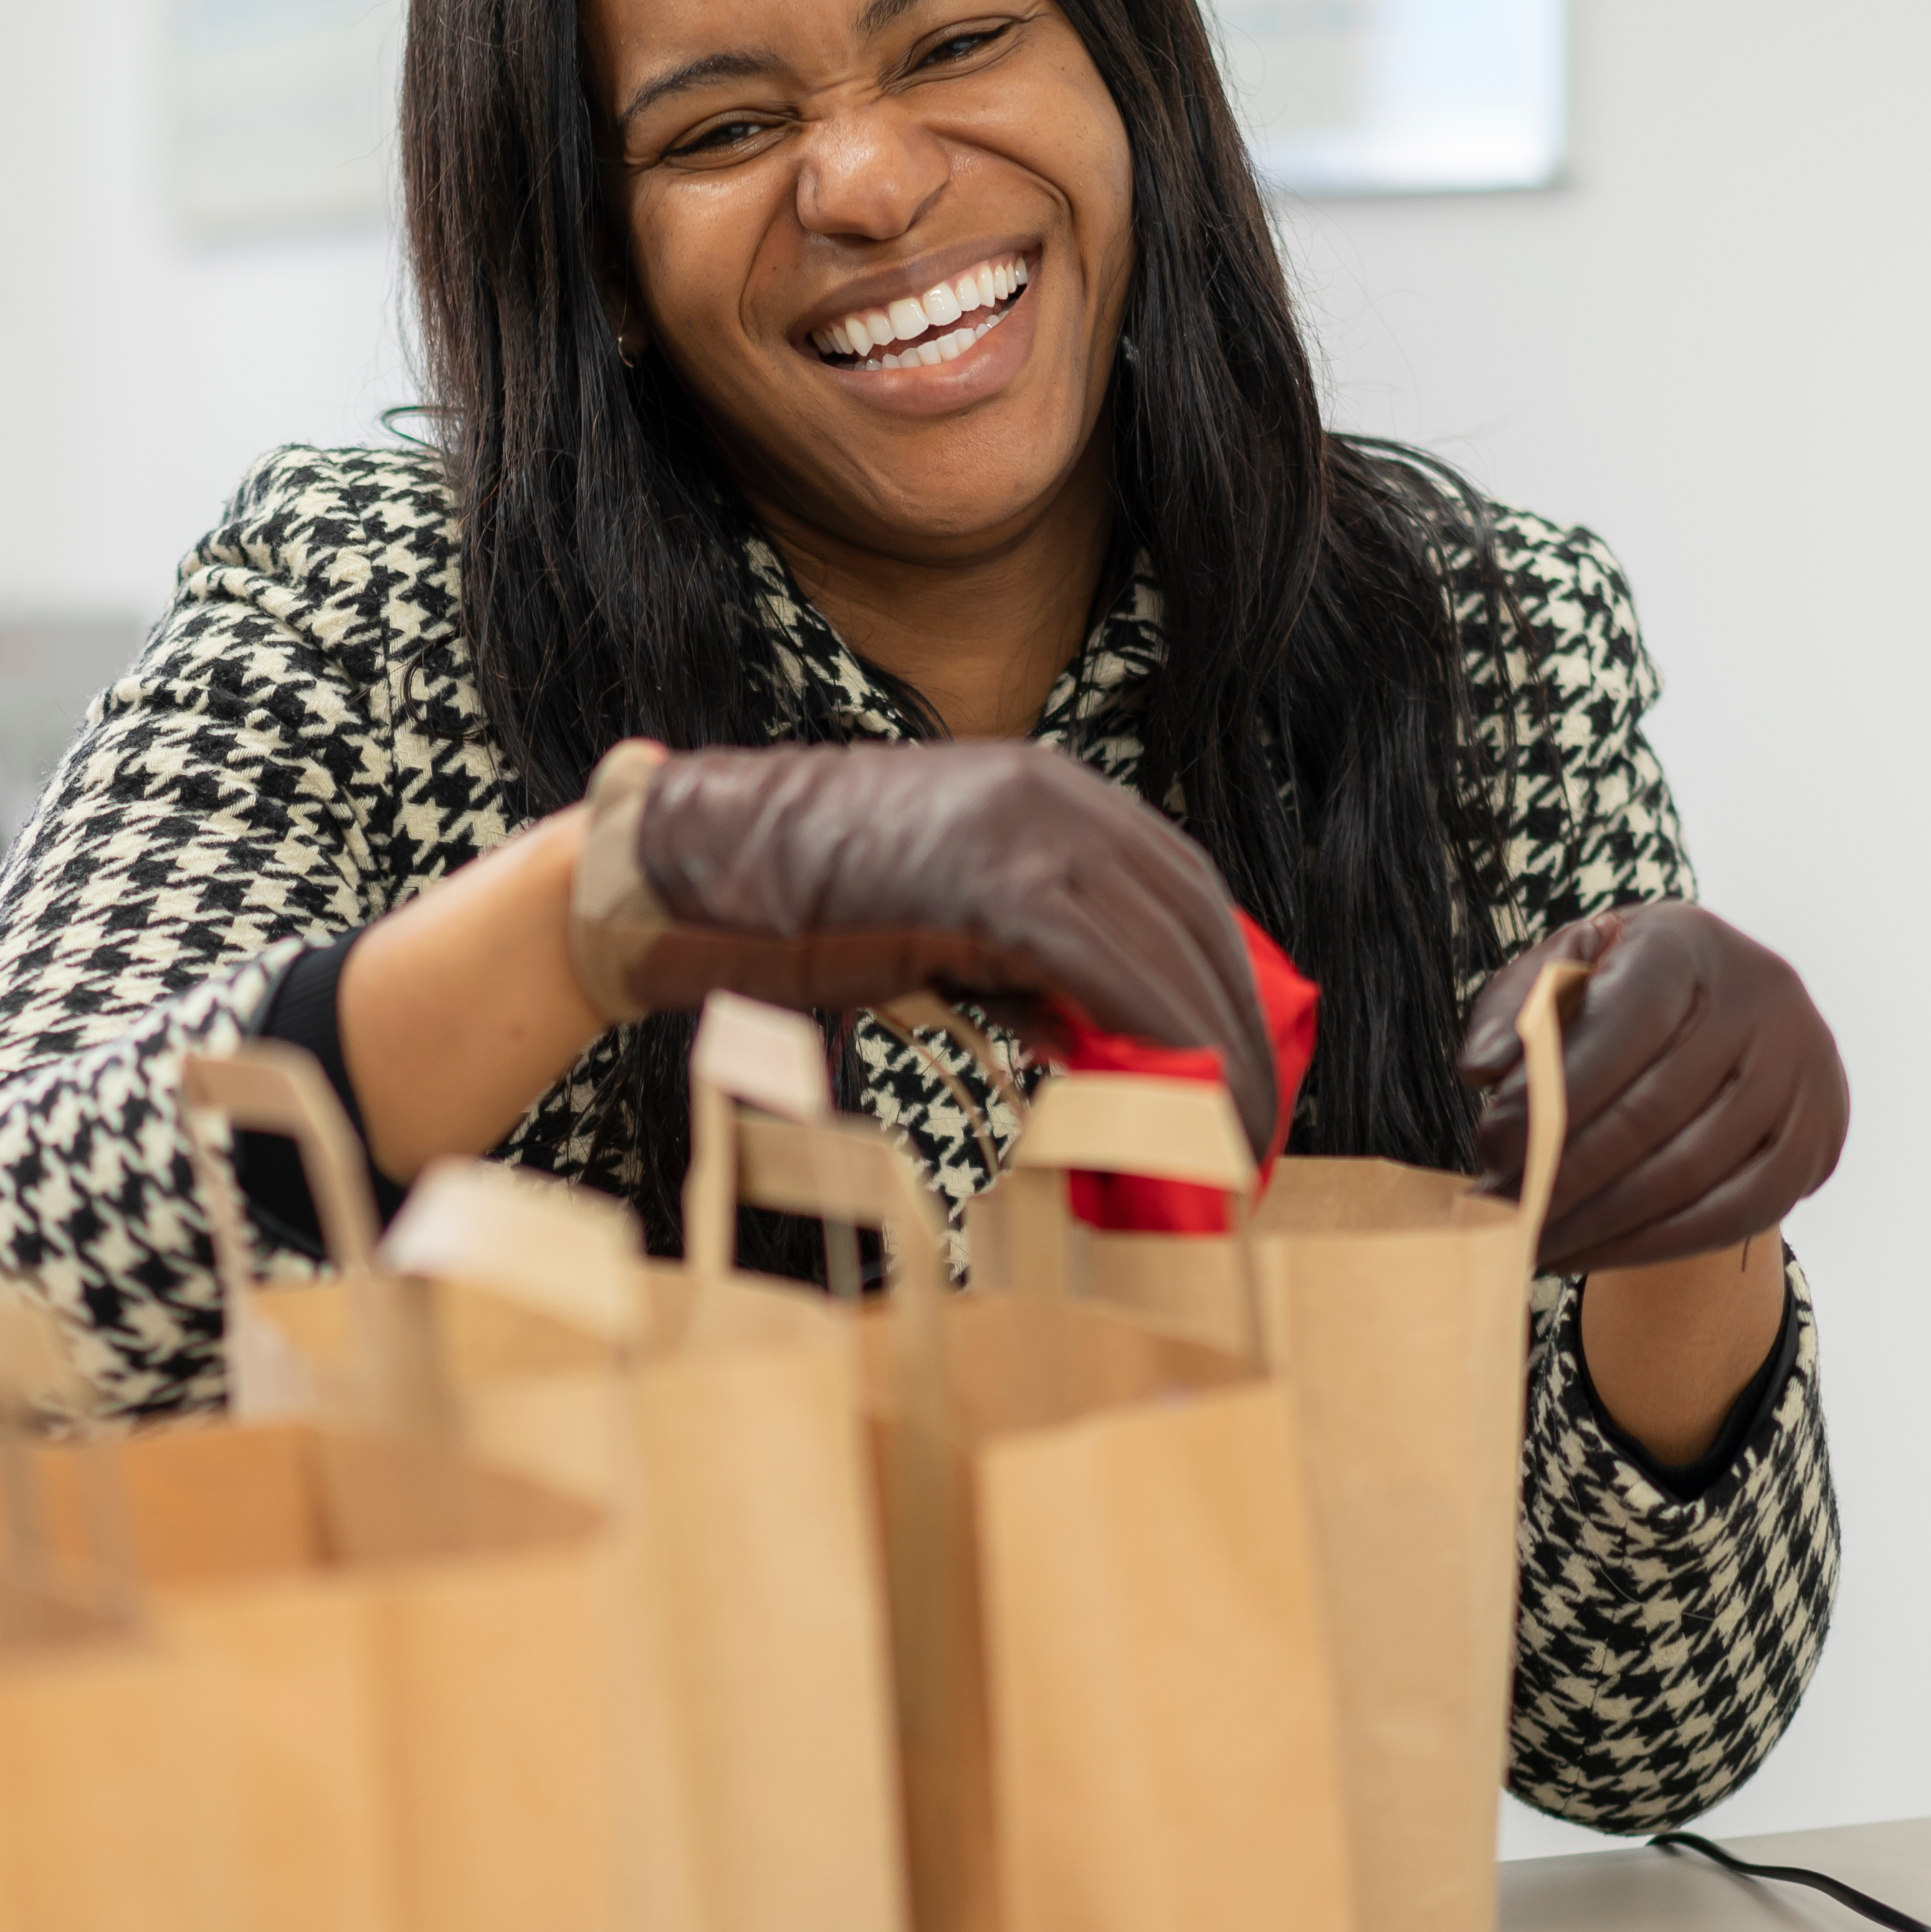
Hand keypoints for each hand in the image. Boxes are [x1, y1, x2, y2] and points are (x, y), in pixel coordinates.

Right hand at [566, 738, 1277, 1153]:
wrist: (675, 875)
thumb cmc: (786, 910)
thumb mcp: (934, 920)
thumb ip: (1022, 961)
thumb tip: (1101, 1046)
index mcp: (1042, 789)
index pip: (1178, 886)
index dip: (1225, 981)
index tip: (1243, 1066)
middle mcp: (1049, 792)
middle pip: (1195, 915)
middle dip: (1241, 1027)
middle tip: (1255, 1127)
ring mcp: (1022, 828)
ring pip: (1170, 946)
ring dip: (1217, 1053)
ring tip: (1230, 1142)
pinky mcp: (990, 884)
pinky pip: (1113, 973)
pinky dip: (1162, 1043)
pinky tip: (1177, 1105)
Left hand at [1460, 902, 1844, 1272]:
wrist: (1726, 1015)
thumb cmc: (1621, 992)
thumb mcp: (1565, 974)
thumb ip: (1517, 1009)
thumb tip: (1481, 1069)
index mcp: (1689, 945)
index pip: (1624, 1025)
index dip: (1553, 1094)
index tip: (1488, 1146)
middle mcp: (1762, 1000)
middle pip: (1652, 1110)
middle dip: (1563, 1171)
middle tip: (1500, 1210)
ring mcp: (1801, 1074)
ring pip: (1689, 1172)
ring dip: (1597, 1221)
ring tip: (1529, 1240)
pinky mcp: (1814, 1142)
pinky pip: (1730, 1215)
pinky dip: (1649, 1246)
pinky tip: (1584, 1253)